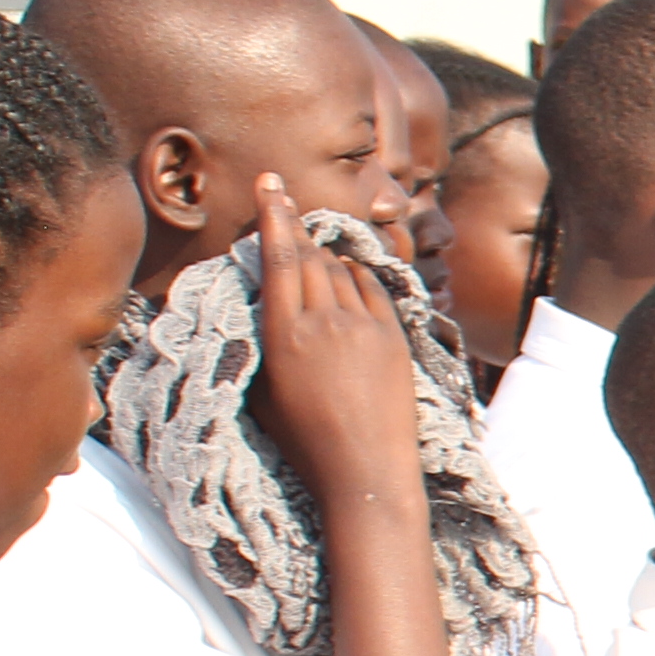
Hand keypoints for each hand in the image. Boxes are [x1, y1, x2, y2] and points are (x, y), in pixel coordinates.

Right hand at [242, 179, 425, 502]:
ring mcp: (364, 327)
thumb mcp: (264, 391)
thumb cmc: (304, 442)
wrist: (366, 471)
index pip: (278, 258)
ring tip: (311, 246)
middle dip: (295, 225)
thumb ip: (262, 340)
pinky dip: (357, 275)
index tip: (269, 184)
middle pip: (308, 256)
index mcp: (284, 333)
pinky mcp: (394, 338)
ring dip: (324, 254)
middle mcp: (324, 321)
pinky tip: (349, 273)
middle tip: (283, 201)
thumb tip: (260, 306)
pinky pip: (373, 289)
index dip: (274, 215)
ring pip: (341, 270)